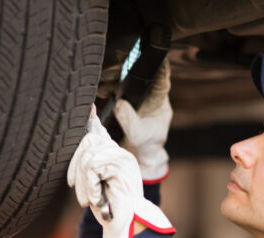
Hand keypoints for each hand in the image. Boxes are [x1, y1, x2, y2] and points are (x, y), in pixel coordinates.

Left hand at [67, 106, 174, 237]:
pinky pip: (92, 167)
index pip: (100, 132)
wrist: (125, 225)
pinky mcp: (122, 166)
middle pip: (87, 142)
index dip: (91, 120)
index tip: (87, 108)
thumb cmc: (110, 206)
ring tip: (91, 199)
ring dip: (83, 183)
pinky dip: (90, 186)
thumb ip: (90, 164)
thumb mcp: (96, 182)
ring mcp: (123, 158)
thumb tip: (82, 147)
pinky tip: (97, 198)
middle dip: (75, 167)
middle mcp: (120, 153)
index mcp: (115, 156)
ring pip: (87, 157)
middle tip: (76, 191)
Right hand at [114, 59, 172, 183]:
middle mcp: (150, 96)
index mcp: (159, 102)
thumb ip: (130, 120)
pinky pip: (119, 88)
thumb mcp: (137, 135)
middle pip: (141, 75)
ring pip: (128, 80)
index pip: (161, 79)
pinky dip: (110, 86)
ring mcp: (139, 98)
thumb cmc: (144, 146)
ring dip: (114, 78)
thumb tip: (120, 103)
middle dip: (125, 69)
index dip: (156, 65)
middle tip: (110, 72)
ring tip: (102, 84)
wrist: (139, 156)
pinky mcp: (128, 101)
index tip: (147, 55)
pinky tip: (102, 90)